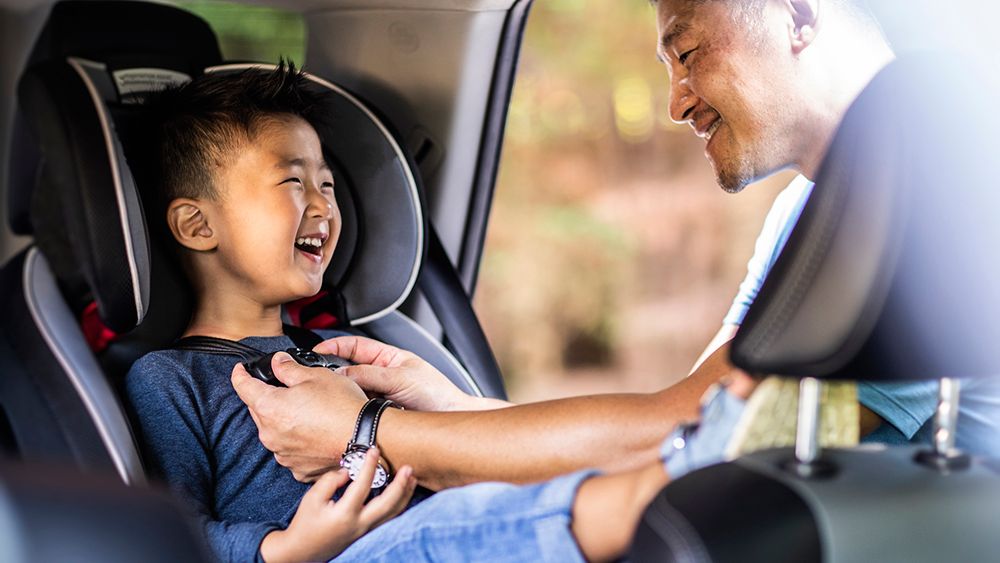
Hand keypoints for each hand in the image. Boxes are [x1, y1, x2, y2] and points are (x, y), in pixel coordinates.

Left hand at [232, 352, 367, 481]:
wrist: (366, 438)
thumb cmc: (343, 406)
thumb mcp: (316, 375)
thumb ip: (289, 368)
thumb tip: (277, 362)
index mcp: (269, 407)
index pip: (243, 387)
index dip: (240, 374)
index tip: (240, 370)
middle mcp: (270, 434)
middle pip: (258, 410)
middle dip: (268, 398)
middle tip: (290, 389)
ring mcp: (283, 454)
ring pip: (273, 431)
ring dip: (283, 420)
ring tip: (309, 412)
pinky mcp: (297, 467)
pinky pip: (289, 449)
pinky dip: (296, 440)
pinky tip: (314, 432)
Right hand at [260, 448, 416, 562]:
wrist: (303, 550)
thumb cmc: (306, 523)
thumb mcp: (312, 498)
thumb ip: (330, 481)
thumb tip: (348, 472)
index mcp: (345, 514)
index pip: (362, 485)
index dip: (369, 465)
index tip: (374, 450)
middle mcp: (359, 524)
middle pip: (388, 504)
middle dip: (401, 485)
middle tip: (408, 468)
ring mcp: (365, 531)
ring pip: (393, 514)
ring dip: (405, 495)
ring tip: (412, 479)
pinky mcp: (367, 534)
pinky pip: (389, 519)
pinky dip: (399, 506)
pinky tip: (403, 495)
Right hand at [315, 336, 479, 410]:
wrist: (450, 417)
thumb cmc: (436, 393)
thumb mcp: (400, 378)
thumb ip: (369, 375)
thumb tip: (340, 374)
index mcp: (386, 358)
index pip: (353, 346)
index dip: (333, 347)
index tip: (316, 353)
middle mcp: (379, 376)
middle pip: (348, 371)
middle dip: (335, 376)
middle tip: (324, 383)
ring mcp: (377, 396)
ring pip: (351, 393)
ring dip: (346, 397)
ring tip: (342, 401)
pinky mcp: (377, 414)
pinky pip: (358, 411)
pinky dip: (353, 413)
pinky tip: (352, 415)